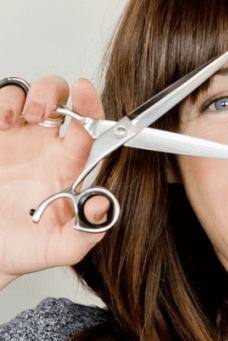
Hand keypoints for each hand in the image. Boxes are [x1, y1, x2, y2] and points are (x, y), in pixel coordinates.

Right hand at [0, 76, 108, 288]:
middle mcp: (47, 148)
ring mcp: (19, 141)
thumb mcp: (62, 247)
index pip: (88, 129)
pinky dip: (4, 102)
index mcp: (69, 167)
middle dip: (55, 91)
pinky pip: (2, 106)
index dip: (91, 107)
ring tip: (25, 115)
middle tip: (46, 108)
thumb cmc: (27, 248)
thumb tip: (103, 204)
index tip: (86, 92)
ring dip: (31, 94)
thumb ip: (88, 231)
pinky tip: (6, 120)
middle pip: (61, 100)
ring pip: (30, 95)